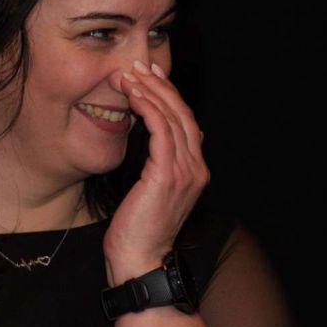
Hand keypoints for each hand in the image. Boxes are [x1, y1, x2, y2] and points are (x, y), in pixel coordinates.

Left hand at [103, 60, 208, 285]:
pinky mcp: (168, 175)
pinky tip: (133, 95)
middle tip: (139, 65)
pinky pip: (160, 131)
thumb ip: (156, 166)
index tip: (151, 75)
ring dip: (150, 92)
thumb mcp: (151, 191)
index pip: (186, 122)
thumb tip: (148, 141)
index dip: (169, 95)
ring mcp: (186, 171)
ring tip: (130, 74)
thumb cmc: (138, 230)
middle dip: (160, 86)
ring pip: (172, 118)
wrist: (140, 260)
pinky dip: (147, 108)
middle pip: (183, 114)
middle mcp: (196, 168)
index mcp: (195, 171)